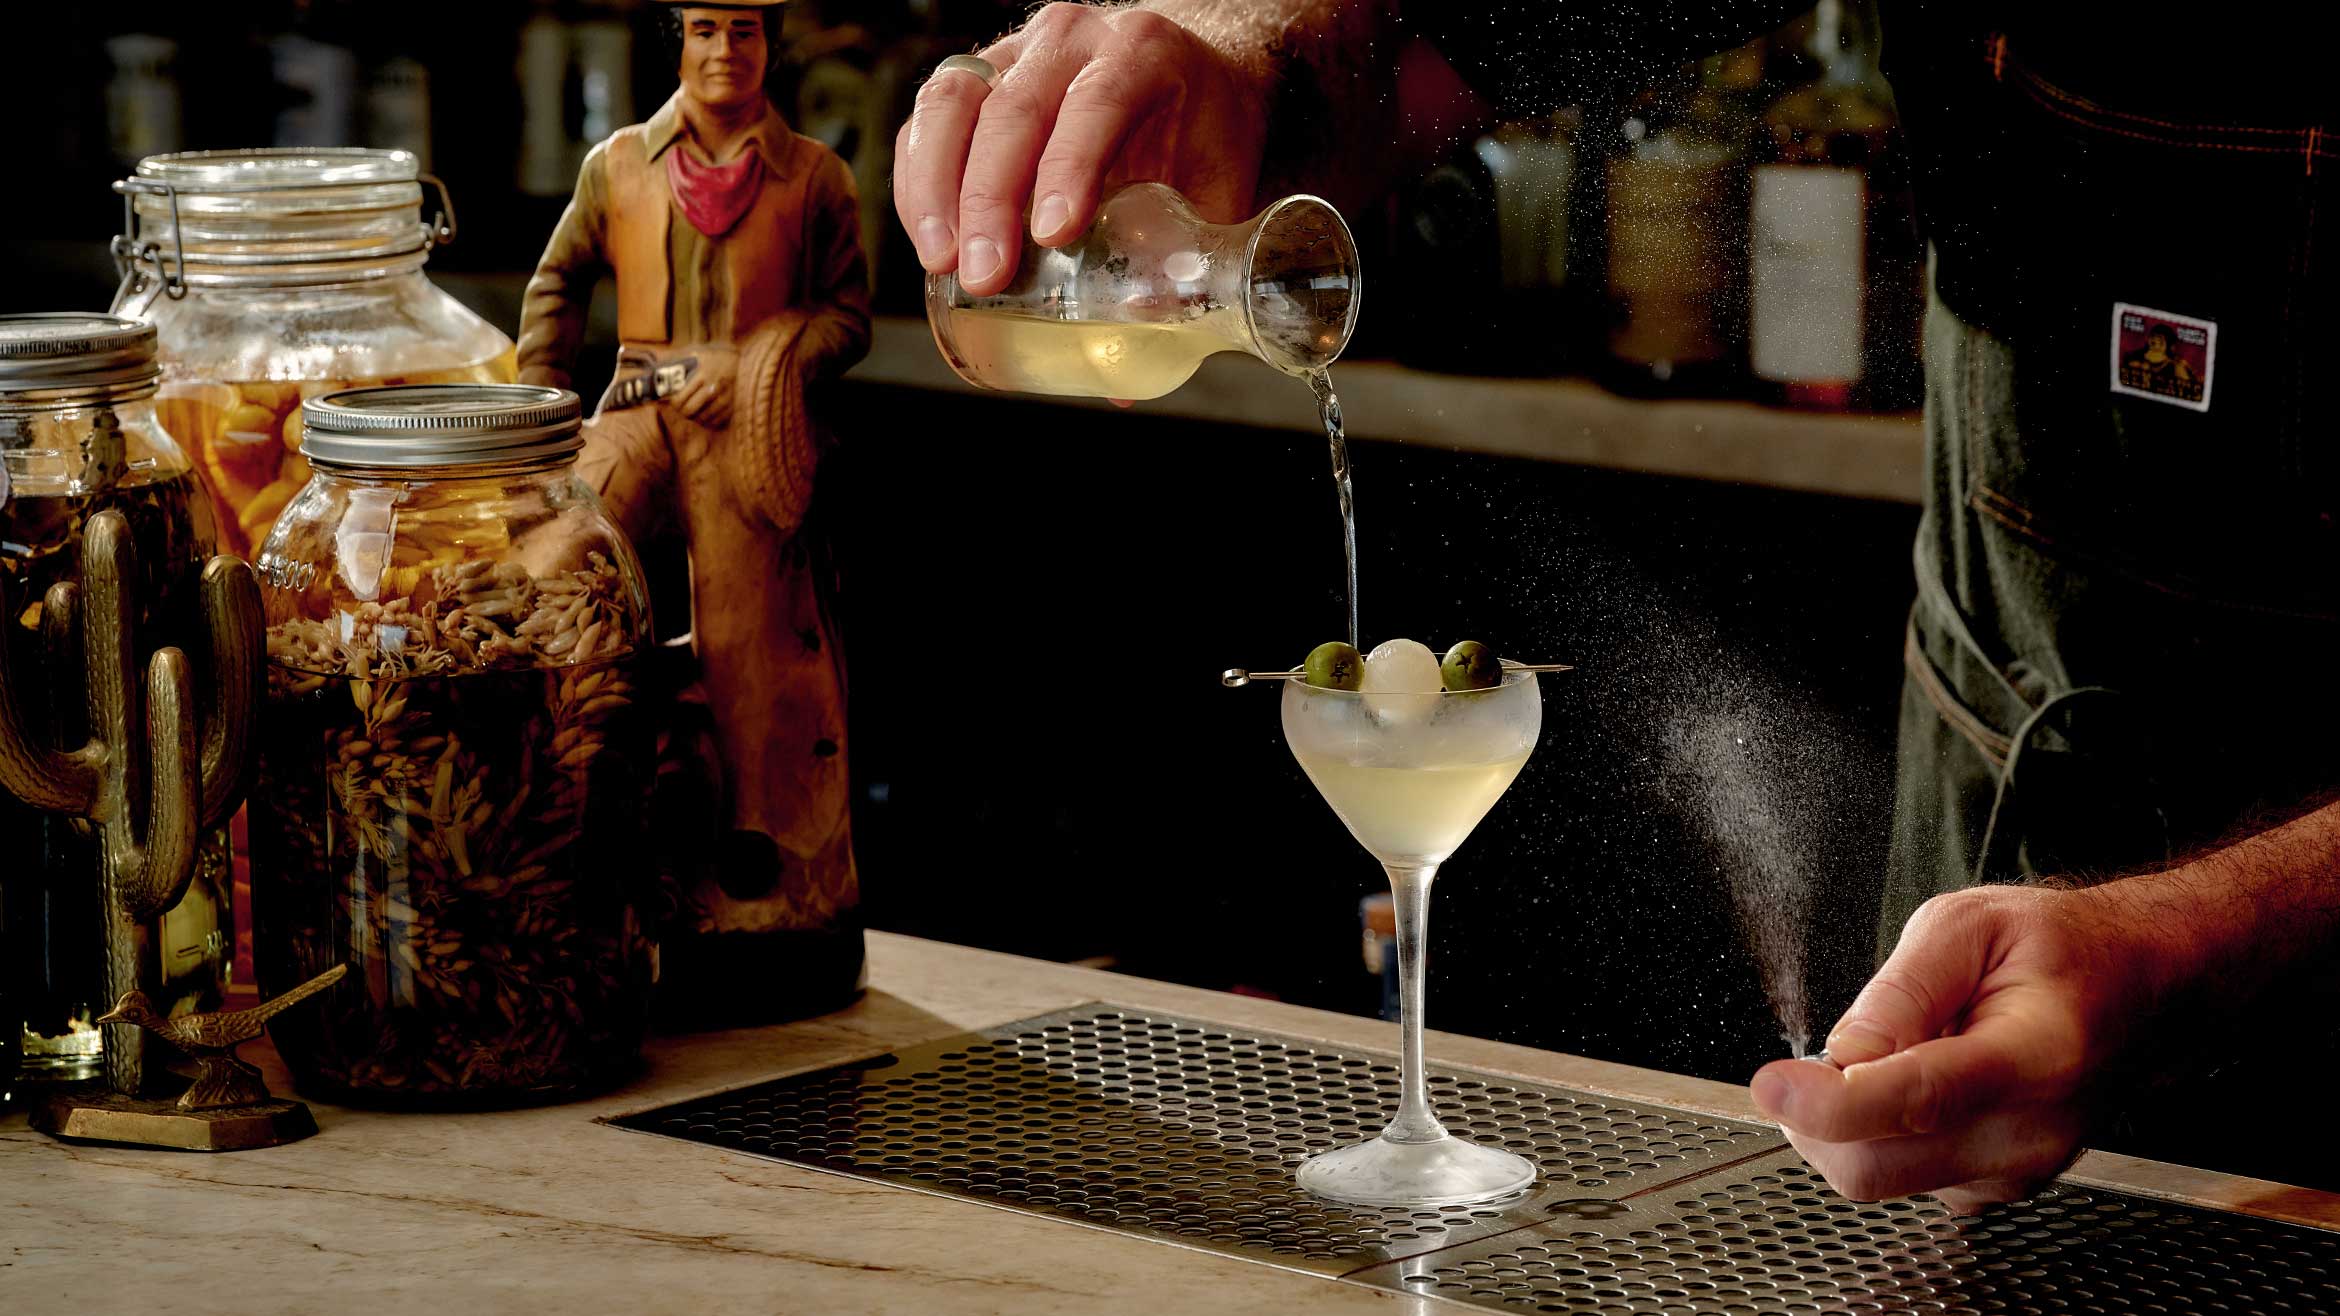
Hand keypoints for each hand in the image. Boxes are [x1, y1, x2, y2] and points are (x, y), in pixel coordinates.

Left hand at [668, 344, 739, 429]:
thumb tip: (654, 368)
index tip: (673, 401)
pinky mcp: (732, 405)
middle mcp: (713, 387)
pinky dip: (709, 421)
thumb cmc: (711, 357)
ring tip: (694, 410)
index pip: (680, 399)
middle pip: (690, 411)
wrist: (737, 359)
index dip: (673, 404)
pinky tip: (705, 414)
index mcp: (701, 374)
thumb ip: (675, 359)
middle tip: (683, 408)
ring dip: (695, 417)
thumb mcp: (694, 353)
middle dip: (683, 412)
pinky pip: (716, 421)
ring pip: (703, 418)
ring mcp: (724, 398)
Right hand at [894, 2, 1271, 295]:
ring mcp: (1014, 52)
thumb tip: (1128, 360)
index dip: (1069, 167)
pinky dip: (917, 182)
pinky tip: (929, 239)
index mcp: (1143, 52)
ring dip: (936, 189)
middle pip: (1014, 109)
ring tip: (940, 262)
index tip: (1052, 235)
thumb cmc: (1202, 135)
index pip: (1097, 102)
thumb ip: (1188, 260)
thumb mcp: (1219, 186)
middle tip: (985, 277)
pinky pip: (927, 121)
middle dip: (990, 199)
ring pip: (953, 104)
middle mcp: (1072, 38)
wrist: (1185, 78)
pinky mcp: (973, 78)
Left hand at [1747, 884, 2166, 1213]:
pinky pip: (1900, 1178)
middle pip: (1873, 1167)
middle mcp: (2028, 1133)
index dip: (1827, 1102)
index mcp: (2032, 1057)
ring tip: (1899, 1055)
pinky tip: (1914, 1088)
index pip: (1913, 1102)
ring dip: (1847, 1124)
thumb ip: (1898, 990)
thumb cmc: (2059, 952)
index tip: (1773, 1084)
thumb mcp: (1967, 925)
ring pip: (1877, 1178)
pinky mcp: (1997, 1189)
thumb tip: (1841, 1054)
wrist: (2139, 991)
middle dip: (1812, 1118)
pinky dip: (1878, 1138)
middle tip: (1816, 1060)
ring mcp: (2016, 1171)